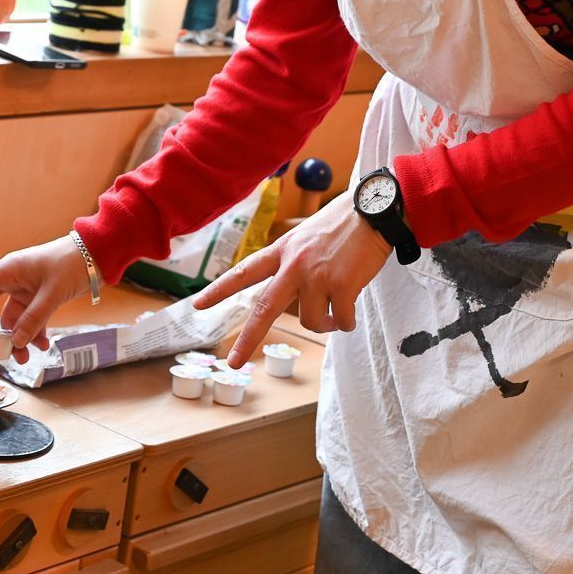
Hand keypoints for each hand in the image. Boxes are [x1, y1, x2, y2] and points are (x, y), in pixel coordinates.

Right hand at [0, 235, 91, 363]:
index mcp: (8, 270)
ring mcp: (26, 289)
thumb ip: (34, 318)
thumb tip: (16, 342)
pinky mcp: (39, 297)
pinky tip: (43, 344)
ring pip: (13, 319)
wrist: (97, 254)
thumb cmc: (73, 261)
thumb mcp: (52, 292)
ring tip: (26, 356)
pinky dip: (33, 332)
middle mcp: (13, 280)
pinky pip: (29, 318)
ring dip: (17, 338)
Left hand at [191, 191, 391, 367]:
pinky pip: (340, 321)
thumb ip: (294, 261)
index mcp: (283, 251)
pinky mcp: (342, 286)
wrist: (375, 210)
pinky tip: (351, 313)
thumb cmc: (344, 223)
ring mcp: (317, 276)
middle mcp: (294, 265)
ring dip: (324, 324)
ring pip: (311, 322)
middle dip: (247, 339)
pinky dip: (346, 323)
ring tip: (335, 313)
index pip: (244, 272)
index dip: (219, 290)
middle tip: (233, 362)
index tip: (197, 306)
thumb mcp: (307, 235)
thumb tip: (297, 297)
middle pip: (265, 309)